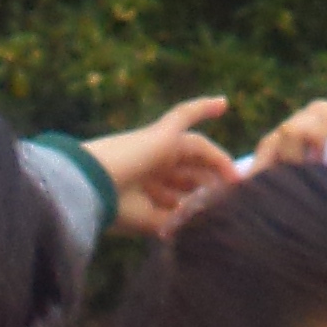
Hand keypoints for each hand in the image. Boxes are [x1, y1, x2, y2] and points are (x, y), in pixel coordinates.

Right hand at [83, 97, 240, 235]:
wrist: (91, 188)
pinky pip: (185, 115)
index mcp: (145, 190)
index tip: (216, 212)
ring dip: (215, 164)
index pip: (177, 194)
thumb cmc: (114, 209)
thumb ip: (175, 219)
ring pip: (194, 152)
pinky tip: (224, 104)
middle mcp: (151, 167)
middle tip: (232, 196)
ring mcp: (156, 148)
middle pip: (189, 173)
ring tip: (235, 179)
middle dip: (209, 185)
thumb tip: (201, 219)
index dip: (196, 202)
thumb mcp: (149, 221)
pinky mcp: (161, 134)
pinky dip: (203, 107)